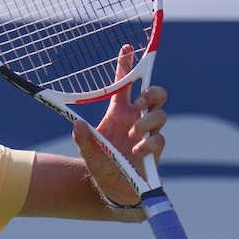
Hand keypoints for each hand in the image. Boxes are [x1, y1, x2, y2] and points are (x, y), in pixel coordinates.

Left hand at [71, 44, 167, 205]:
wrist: (114, 190)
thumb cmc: (101, 165)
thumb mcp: (87, 152)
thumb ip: (82, 139)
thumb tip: (78, 125)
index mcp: (119, 112)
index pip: (124, 85)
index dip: (126, 66)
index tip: (126, 48)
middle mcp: (136, 119)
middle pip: (153, 94)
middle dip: (150, 92)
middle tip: (137, 104)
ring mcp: (147, 133)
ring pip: (160, 114)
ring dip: (146, 122)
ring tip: (132, 135)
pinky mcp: (155, 149)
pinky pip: (160, 139)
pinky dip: (149, 143)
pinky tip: (137, 150)